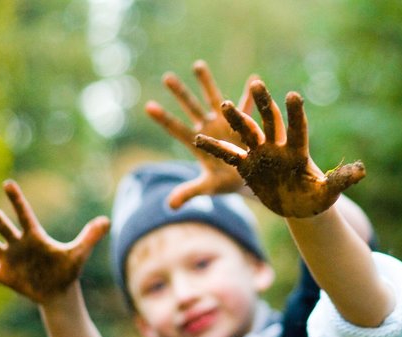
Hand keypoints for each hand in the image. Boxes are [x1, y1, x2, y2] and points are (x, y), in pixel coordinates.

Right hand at [0, 180, 109, 303]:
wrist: (58, 291)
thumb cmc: (68, 269)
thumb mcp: (80, 253)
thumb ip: (91, 237)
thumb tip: (107, 221)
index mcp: (35, 236)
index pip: (25, 215)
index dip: (17, 201)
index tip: (8, 184)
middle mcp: (18, 244)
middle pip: (1, 224)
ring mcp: (9, 259)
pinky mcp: (4, 276)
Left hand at [145, 60, 258, 207]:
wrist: (247, 178)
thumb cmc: (224, 182)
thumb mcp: (208, 187)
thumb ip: (189, 192)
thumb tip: (169, 205)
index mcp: (199, 143)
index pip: (177, 129)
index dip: (164, 119)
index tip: (148, 107)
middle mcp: (209, 128)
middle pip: (191, 108)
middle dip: (179, 93)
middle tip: (166, 78)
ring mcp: (224, 123)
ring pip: (213, 100)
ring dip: (206, 83)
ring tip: (197, 65)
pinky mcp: (242, 123)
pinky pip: (246, 106)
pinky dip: (249, 94)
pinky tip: (253, 79)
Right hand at [193, 80, 364, 217]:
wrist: (300, 206)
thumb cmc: (317, 199)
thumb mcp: (329, 192)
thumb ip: (342, 179)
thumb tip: (362, 170)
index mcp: (298, 152)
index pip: (297, 129)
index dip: (295, 113)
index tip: (293, 95)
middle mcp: (278, 147)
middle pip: (270, 122)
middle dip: (263, 104)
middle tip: (257, 84)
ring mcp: (261, 155)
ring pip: (246, 133)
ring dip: (236, 120)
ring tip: (223, 104)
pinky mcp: (247, 166)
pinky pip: (229, 155)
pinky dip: (215, 149)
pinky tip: (197, 139)